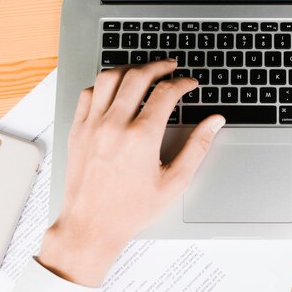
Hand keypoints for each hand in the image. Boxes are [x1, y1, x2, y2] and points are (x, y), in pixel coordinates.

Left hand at [38, 60, 224, 285]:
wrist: (92, 225)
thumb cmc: (131, 209)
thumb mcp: (175, 182)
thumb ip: (197, 147)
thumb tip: (214, 123)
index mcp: (141, 137)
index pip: (166, 93)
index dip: (183, 83)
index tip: (190, 84)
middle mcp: (115, 125)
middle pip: (138, 76)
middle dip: (159, 66)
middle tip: (171, 67)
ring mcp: (92, 125)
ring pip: (110, 77)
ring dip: (130, 69)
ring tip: (144, 71)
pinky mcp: (78, 130)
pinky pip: (88, 93)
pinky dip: (104, 84)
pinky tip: (115, 90)